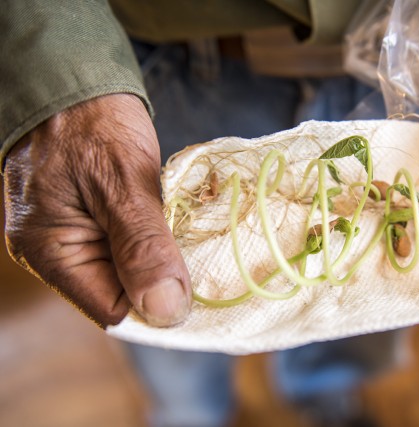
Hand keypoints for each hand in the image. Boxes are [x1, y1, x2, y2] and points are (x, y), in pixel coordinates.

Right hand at [3, 94, 191, 326]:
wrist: (76, 81)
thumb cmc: (92, 123)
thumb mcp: (121, 183)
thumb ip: (142, 247)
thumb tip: (165, 310)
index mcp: (51, 253)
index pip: (111, 311)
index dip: (157, 310)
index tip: (205, 297)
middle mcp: (58, 254)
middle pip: (122, 296)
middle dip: (165, 286)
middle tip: (212, 270)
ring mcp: (76, 237)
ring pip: (130, 273)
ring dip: (166, 264)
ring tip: (202, 250)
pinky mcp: (95, 222)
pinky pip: (129, 248)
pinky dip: (158, 244)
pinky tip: (182, 233)